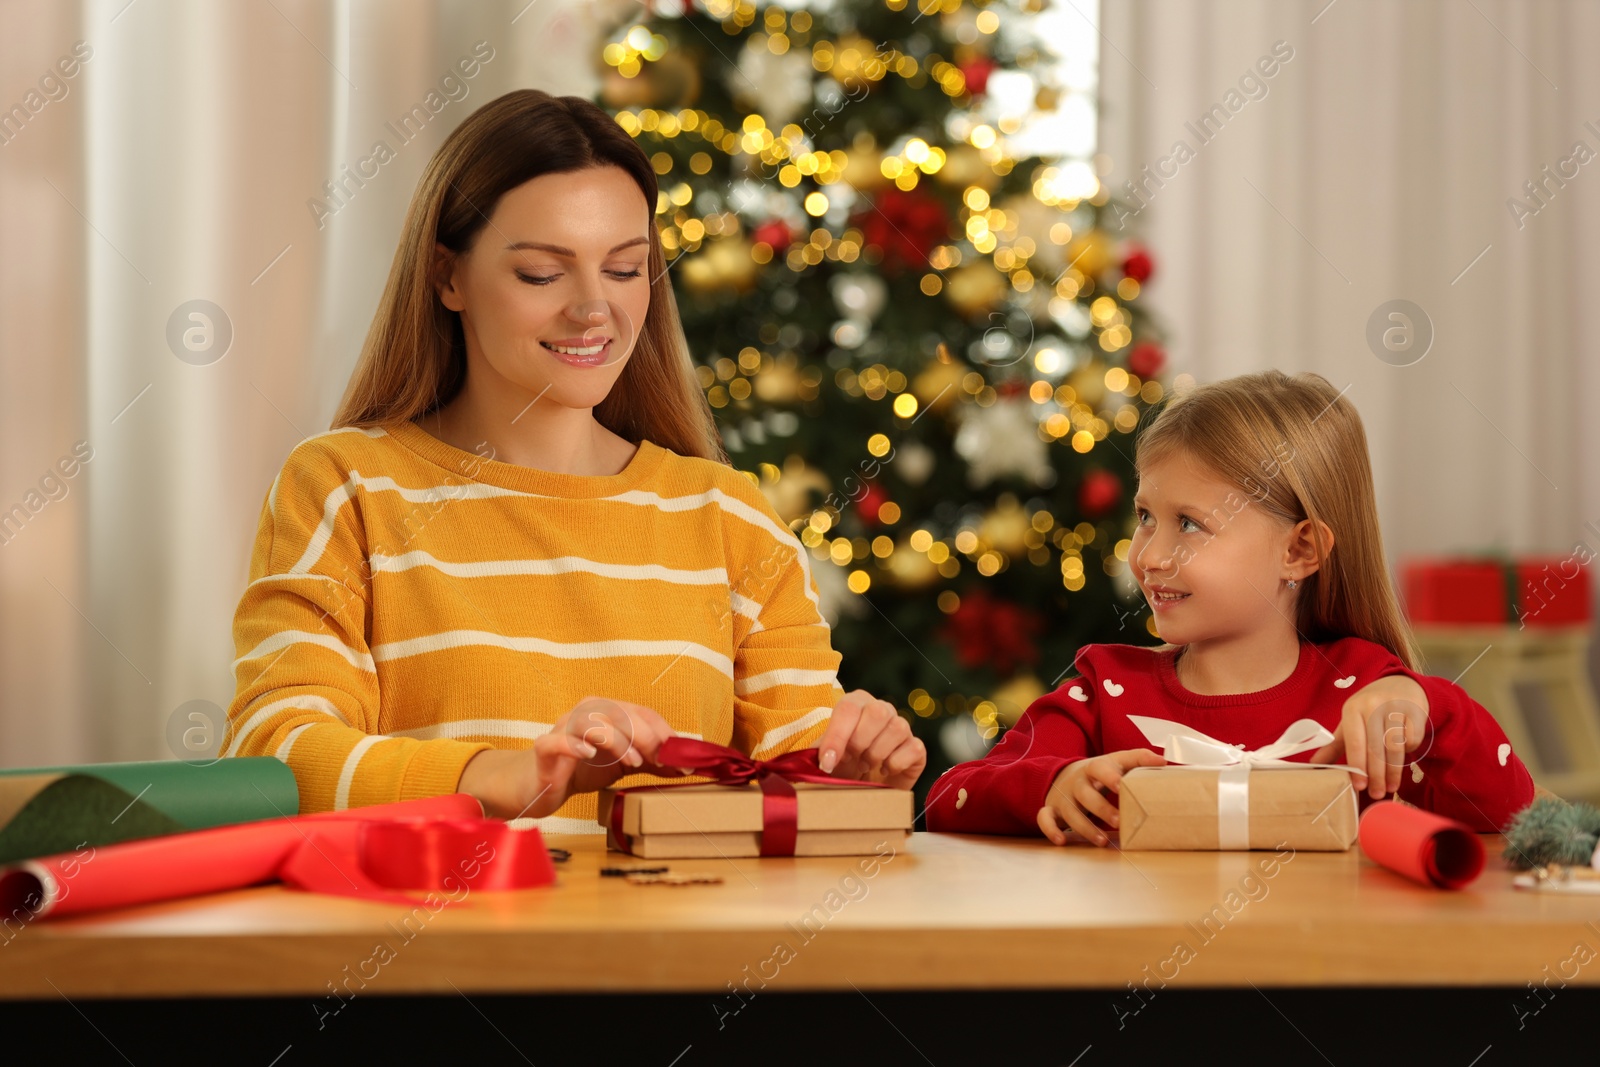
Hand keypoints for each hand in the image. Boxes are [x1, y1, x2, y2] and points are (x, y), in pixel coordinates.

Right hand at [458, 697, 679, 818]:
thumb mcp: (622, 765)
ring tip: (632, 762)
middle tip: (659, 760)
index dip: (663, 732)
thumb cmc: (581, 770)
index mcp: (606, 712)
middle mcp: (585, 713)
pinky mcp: (544, 749)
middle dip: (644, 736)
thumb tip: (686, 766)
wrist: (536, 784)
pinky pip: (557, 741)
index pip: (641, 712)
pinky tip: (589, 756)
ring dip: (617, 740)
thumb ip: (651, 762)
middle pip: (619, 713)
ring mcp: (562, 729)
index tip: (681, 757)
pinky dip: (574, 745)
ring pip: (591, 722)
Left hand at [813, 689, 925, 789]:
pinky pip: (913, 748)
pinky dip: (896, 764)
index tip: (827, 762)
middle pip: (878, 712)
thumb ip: (814, 753)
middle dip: (860, 742)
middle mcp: (881, 710)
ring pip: (898, 727)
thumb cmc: (841, 767)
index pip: (849, 708)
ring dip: (876, 754)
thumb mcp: (823, 758)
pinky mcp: (916, 748)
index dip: (838, 736)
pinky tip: (884, 771)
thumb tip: (801, 760)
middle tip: (851, 760)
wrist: (864, 789)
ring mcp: (902, 727)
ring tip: (865, 766)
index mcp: (855, 704)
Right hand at [1037, 749, 1165, 846]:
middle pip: (1086, 794)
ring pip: (1070, 812)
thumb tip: (1165, 762)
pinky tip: (1062, 841)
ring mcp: (1062, 796)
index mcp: (1094, 767)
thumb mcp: (1117, 761)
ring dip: (1085, 827)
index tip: (1121, 785)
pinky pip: (1044, 819)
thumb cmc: (1101, 772)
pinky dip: (1050, 830)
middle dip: (1101, 809)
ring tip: (1102, 841)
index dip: (1109, 776)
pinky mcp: (1051, 809)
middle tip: (1120, 821)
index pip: (1100, 768)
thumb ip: (1139, 760)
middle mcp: (1076, 782)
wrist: (1066, 774)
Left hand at [1309, 674, 1429, 798]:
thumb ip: (1335, 745)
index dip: (1357, 766)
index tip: (1359, 786)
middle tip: (1376, 794)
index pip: (1354, 742)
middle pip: (1375, 747)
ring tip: (1390, 788)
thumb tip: (1313, 765)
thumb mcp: (1350, 723)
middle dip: (1376, 775)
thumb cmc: (1369, 709)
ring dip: (1393, 771)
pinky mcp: (1414, 712)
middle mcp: (1372, 706)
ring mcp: (1395, 708)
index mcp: (1352, 709)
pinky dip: (1408, 753)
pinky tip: (1403, 763)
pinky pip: (1412, 740)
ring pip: (1395, 747)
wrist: (1400, 686)